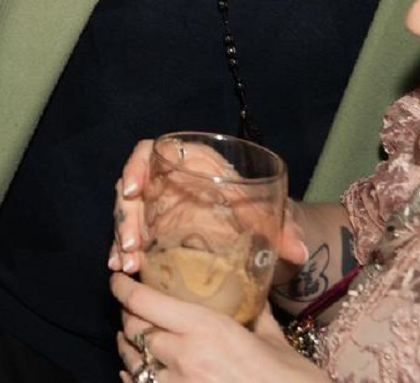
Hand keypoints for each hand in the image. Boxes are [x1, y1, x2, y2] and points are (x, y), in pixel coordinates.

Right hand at [109, 140, 306, 276]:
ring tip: (126, 264)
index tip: (134, 191)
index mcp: (194, 163)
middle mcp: (170, 181)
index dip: (136, 166)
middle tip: (132, 246)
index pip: (153, 151)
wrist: (270, 240)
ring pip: (129, 214)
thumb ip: (286, 229)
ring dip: (122, 238)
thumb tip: (297, 251)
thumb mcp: (277, 216)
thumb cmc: (269, 214)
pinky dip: (124, 252)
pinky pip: (133, 237)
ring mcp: (160, 208)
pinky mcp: (157, 233)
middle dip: (126, 216)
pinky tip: (123, 269)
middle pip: (133, 187)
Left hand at [111, 273, 322, 382]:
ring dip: (128, 349)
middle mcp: (184, 357)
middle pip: (134, 330)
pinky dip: (133, 379)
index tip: (118, 279)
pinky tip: (134, 375)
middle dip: (128, 317)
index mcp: (206, 329)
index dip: (123, 288)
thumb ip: (255, 315)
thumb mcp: (274, 341)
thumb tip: (251, 293)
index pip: (144, 302)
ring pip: (134, 363)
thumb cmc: (293, 381)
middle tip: (130, 309)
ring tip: (127, 340)